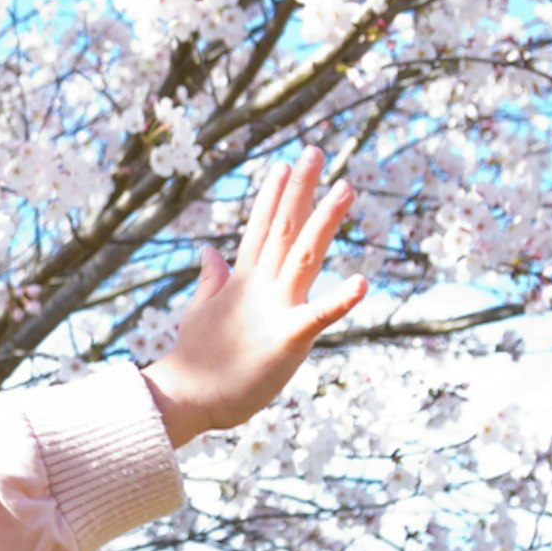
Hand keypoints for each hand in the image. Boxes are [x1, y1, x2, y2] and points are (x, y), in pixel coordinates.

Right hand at [146, 149, 368, 442]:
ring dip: (324, 220)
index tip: (283, 163)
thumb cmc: (199, 361)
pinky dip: (340, 299)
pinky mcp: (288, 337)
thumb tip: (210, 252)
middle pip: (284, 228)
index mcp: (243, 282)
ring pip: (304, 255)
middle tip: (314, 151)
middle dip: (299, 189)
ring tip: (345, 188)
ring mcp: (274, 308)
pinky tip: (363, 281)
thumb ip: (211, 280)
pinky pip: (319, 315)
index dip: (273, 195)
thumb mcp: (202, 311)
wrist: (188, 398)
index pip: (261, 228)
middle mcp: (260, 286)